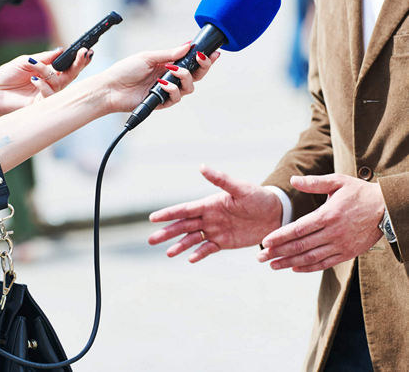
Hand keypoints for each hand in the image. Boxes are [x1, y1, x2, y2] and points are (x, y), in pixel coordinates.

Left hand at [0, 47, 91, 123]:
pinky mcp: (42, 104)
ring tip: (34, 66)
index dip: (78, 59)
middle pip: (72, 75)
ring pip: (60, 83)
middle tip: (84, 53)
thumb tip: (61, 50)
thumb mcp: (25, 61)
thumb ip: (44, 58)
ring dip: (48, 72)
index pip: (68, 66)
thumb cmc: (6, 77)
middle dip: (79, 64)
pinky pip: (50, 95)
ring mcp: (48, 94)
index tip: (86, 50)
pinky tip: (33, 79)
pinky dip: (43, 85)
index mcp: (49, 73)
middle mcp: (52, 83)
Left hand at [102, 43, 219, 113]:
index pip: (191, 62)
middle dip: (202, 67)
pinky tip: (162, 83)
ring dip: (184, 77)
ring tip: (172, 71)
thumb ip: (169, 54)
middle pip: (195, 76)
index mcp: (168, 65)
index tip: (213, 52)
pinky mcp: (161, 103)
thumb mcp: (148, 56)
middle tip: (200, 59)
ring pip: (189, 88)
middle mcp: (170, 78)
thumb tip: (187, 46)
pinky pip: (176, 98)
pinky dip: (172, 89)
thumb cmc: (125, 70)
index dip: (203, 59)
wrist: (111, 88)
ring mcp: (167, 91)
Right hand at [148, 164, 281, 262]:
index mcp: (209, 204)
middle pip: (183, 226)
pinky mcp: (224, 242)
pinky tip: (190, 258)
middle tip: (151, 240)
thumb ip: (221, 180)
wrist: (275, 214)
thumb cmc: (258, 197)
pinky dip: (199, 253)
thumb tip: (202, 166)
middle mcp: (209, 217)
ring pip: (192, 239)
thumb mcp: (240, 188)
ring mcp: (215, 230)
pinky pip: (208, 249)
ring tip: (167, 253)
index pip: (184, 209)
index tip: (152, 218)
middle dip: (167, 232)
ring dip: (180, 245)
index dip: (168, 214)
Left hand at [258, 174, 384, 272]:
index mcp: (328, 214)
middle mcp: (333, 233)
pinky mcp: (347, 253)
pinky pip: (325, 263)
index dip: (280, 236)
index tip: (264, 242)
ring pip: (310, 257)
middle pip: (300, 246)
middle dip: (278, 252)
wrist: (387, 208)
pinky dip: (308, 268)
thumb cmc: (359, 192)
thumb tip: (292, 180)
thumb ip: (314, 182)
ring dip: (289, 263)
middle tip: (260, 257)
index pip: (298, 229)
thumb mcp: (338, 182)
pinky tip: (294, 268)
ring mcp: (341, 245)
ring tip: (272, 265)